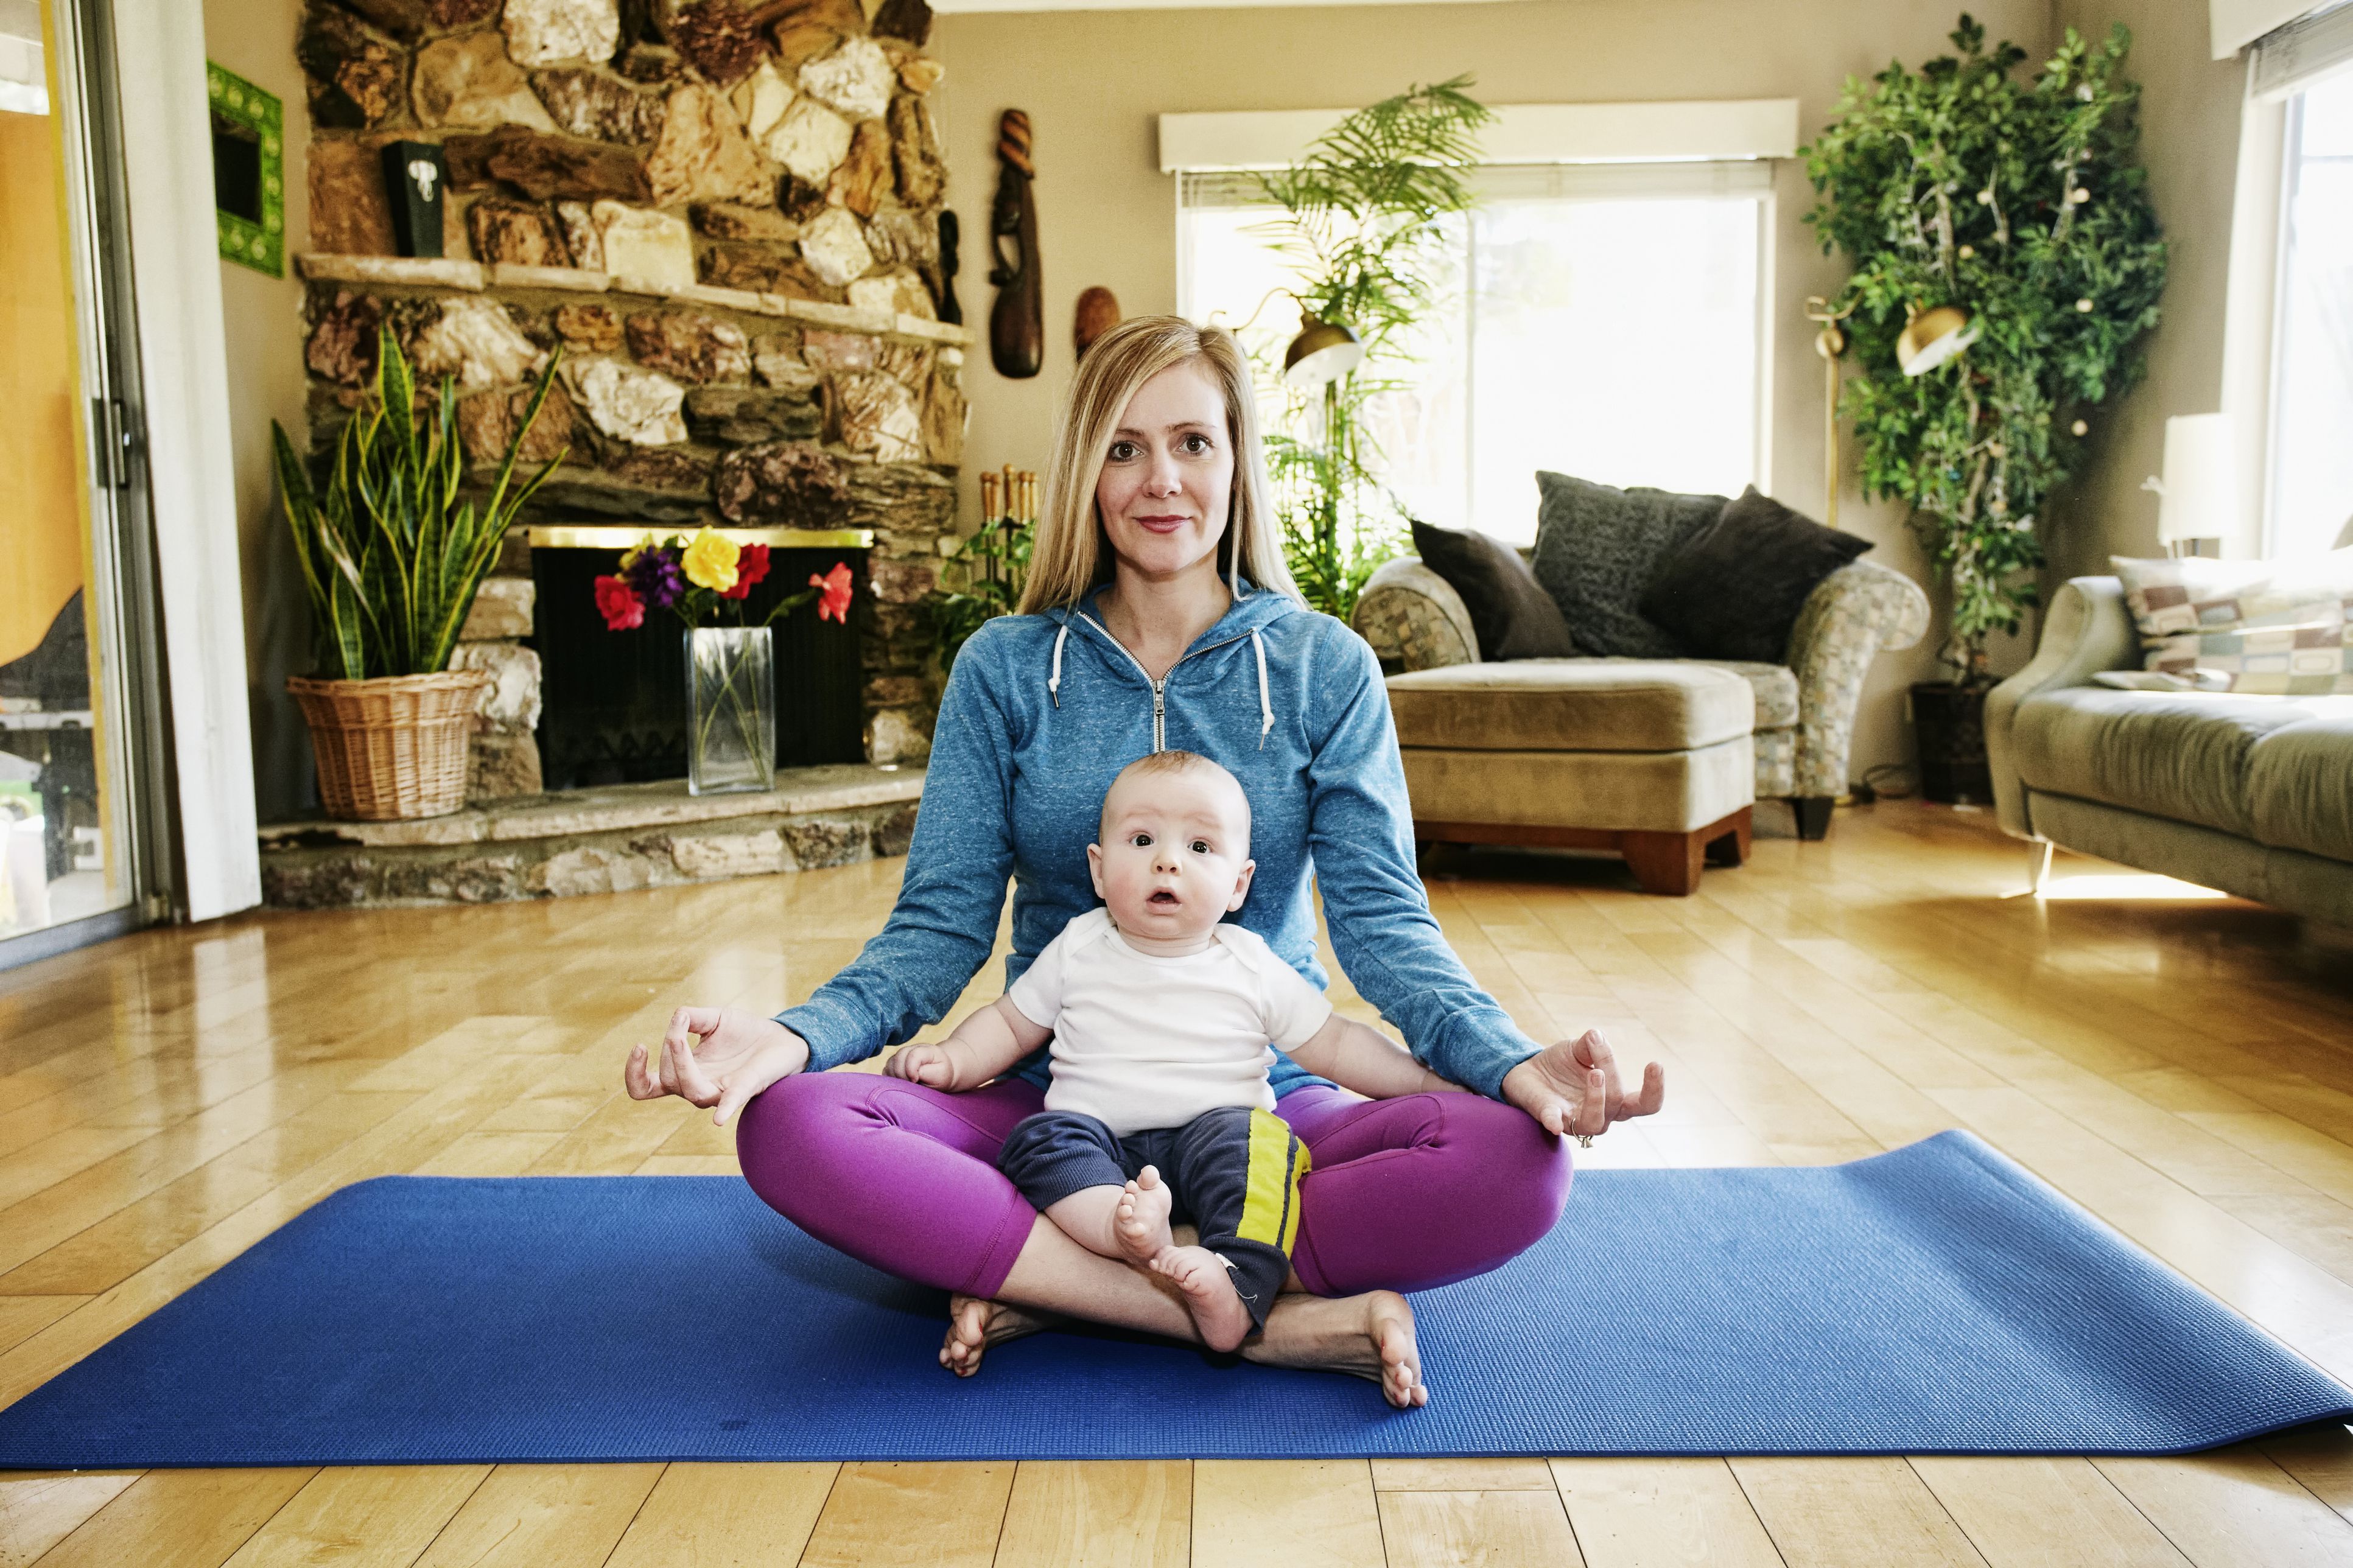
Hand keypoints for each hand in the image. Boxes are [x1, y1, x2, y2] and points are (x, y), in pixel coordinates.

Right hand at [624, 1007, 809, 1126]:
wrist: (782, 1037)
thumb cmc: (745, 1033)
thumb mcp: (715, 1018)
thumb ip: (693, 1016)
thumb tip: (678, 1015)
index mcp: (686, 1071)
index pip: (647, 1086)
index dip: (634, 1074)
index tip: (638, 1046)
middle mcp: (699, 1086)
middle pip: (669, 1080)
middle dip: (669, 1049)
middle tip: (680, 1022)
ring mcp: (721, 1090)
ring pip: (691, 1090)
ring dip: (680, 1063)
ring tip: (678, 1038)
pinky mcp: (745, 1088)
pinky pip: (731, 1102)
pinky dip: (724, 1109)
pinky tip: (718, 1119)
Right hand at [884, 1042, 957, 1089]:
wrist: (937, 1072)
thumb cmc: (941, 1075)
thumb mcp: (942, 1074)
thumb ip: (928, 1073)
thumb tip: (913, 1074)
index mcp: (925, 1049)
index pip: (913, 1055)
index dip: (911, 1070)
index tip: (916, 1080)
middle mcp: (910, 1049)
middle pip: (898, 1059)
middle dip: (903, 1076)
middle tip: (913, 1084)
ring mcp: (900, 1056)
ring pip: (889, 1065)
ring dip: (897, 1079)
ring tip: (909, 1084)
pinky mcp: (892, 1065)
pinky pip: (885, 1072)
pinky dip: (891, 1080)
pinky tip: (902, 1084)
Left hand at [1500, 1028, 1665, 1138]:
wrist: (1526, 1070)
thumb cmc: (1561, 1064)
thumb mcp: (1578, 1049)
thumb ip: (1591, 1045)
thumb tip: (1596, 1036)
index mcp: (1614, 1098)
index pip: (1644, 1104)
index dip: (1654, 1090)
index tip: (1655, 1064)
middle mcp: (1600, 1114)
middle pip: (1618, 1104)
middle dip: (1613, 1076)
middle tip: (1604, 1059)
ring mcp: (1575, 1120)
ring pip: (1594, 1122)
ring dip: (1597, 1098)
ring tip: (1594, 1073)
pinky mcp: (1549, 1118)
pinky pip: (1554, 1123)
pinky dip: (1554, 1121)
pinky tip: (1554, 1121)